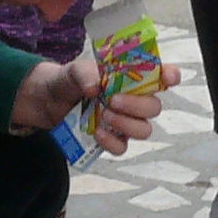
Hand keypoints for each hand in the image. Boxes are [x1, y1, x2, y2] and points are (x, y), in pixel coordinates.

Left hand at [10, 50, 183, 143]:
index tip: (168, 77)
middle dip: (137, 105)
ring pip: (144, 130)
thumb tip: (96, 88)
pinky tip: (97, 132)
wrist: (47, 101)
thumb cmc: (69, 80)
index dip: (170, 76)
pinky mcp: (112, 139)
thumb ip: (85, 74)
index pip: (161, 76)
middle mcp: (134, 100)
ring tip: (105, 116)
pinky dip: (111, 142)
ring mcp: (124, 122)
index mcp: (132, 78)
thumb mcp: (74, 70)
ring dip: (127, 124)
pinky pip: (123, 147)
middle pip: (155, 107)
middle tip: (113, 101)